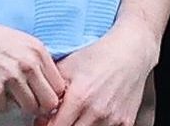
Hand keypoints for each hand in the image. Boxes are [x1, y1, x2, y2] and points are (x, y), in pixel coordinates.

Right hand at [0, 15, 66, 116]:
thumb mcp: (22, 43)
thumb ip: (37, 61)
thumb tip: (49, 85)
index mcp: (38, 52)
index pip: (59, 86)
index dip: (50, 95)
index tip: (40, 96)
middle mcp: (29, 63)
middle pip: (49, 102)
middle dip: (39, 105)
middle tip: (26, 101)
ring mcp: (12, 76)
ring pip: (29, 109)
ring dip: (18, 106)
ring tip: (6, 94)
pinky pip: (3, 109)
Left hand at [39, 25, 156, 125]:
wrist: (130, 52)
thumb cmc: (98, 56)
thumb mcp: (68, 67)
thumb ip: (50, 92)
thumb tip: (38, 115)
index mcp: (80, 98)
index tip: (45, 122)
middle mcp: (97, 112)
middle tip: (61, 118)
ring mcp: (113, 120)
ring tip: (78, 115)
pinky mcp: (125, 123)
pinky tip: (94, 116)